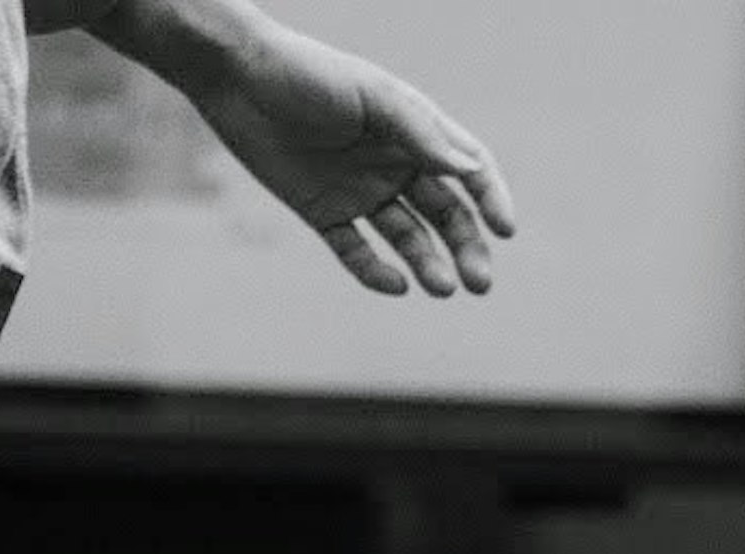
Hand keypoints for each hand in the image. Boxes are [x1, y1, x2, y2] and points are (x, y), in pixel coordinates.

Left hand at [180, 24, 514, 296]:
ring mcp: (360, 191)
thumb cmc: (310, 75)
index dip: (491, 199)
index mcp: (415, 130)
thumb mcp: (372, 98)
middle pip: (445, 214)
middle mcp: (394, 163)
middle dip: (466, 247)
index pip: (468, 170)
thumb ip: (420, 134)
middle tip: (480, 283)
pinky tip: (396, 285)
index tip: (505, 229)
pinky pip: (356, 251)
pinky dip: (375, 272)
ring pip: (407, 238)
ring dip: (428, 263)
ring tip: (440, 288)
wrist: (239, 78)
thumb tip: (470, 171)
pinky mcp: (323, 212)